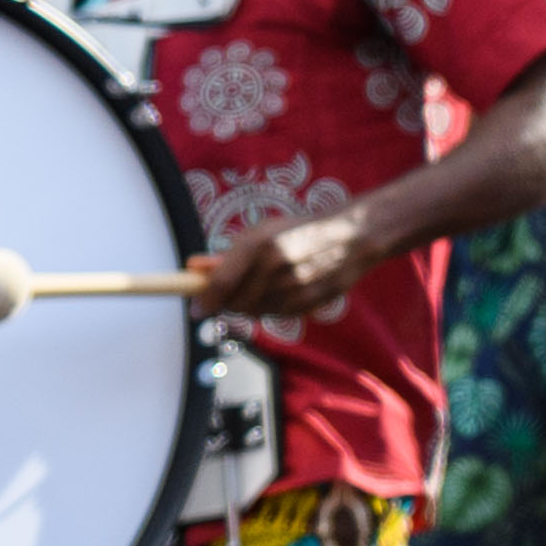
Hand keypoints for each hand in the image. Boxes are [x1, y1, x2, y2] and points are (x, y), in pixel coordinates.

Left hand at [191, 203, 377, 325]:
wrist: (350, 238)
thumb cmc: (300, 231)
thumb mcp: (261, 232)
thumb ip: (229, 254)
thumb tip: (195, 268)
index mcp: (260, 244)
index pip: (222, 283)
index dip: (204, 299)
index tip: (195, 310)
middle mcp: (275, 268)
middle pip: (235, 302)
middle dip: (227, 301)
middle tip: (229, 293)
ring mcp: (292, 288)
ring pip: (254, 311)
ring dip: (248, 304)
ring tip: (261, 285)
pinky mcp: (306, 303)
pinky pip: (275, 314)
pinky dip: (269, 308)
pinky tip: (280, 291)